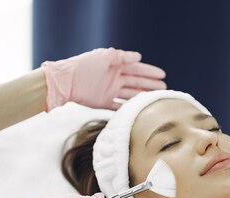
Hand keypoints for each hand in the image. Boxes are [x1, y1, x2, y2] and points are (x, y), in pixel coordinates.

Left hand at [41, 47, 166, 110]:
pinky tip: (139, 109)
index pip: (136, 68)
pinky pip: (118, 106)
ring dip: (142, 95)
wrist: (65, 82)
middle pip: (136, 81)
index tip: (163, 75)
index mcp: (115, 65)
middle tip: (164, 89)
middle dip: (150, 84)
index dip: (149, 72)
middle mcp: (114, 78)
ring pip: (130, 93)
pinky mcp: (103, 102)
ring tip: (156, 99)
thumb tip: (139, 57)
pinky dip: (128, 107)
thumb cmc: (84, 66)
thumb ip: (122, 56)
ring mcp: (109, 91)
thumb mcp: (104, 57)